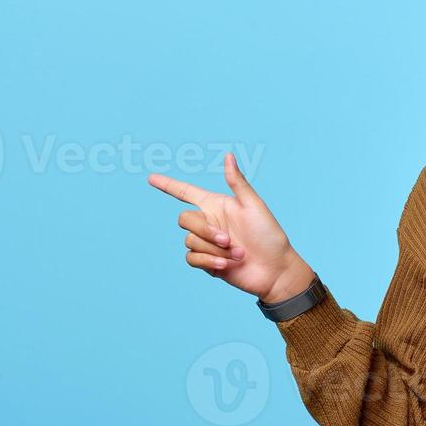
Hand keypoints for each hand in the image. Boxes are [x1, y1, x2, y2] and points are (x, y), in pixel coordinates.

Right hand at [147, 152, 313, 302]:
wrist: (275, 270)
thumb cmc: (269, 235)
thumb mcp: (254, 206)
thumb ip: (237, 182)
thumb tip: (228, 156)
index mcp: (217, 205)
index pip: (186, 192)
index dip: (168, 185)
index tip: (151, 178)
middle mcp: (209, 222)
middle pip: (185, 218)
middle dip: (205, 230)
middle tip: (228, 240)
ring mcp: (207, 243)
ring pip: (189, 240)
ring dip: (213, 249)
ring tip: (237, 254)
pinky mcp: (207, 262)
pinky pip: (192, 258)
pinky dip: (208, 261)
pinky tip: (226, 265)